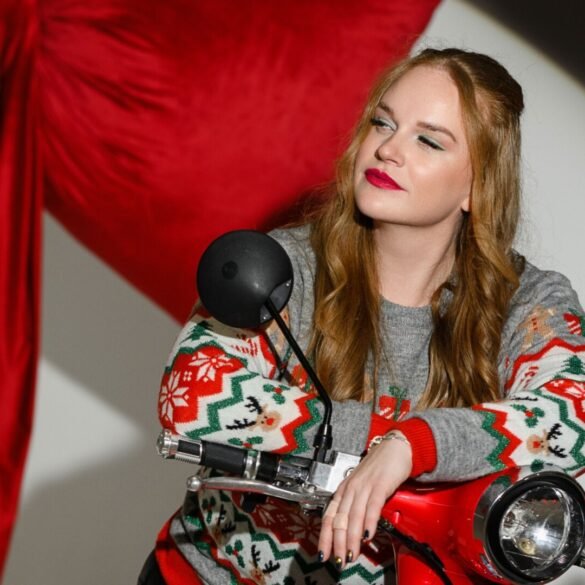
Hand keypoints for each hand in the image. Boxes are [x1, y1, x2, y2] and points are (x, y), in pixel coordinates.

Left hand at [317, 433, 411, 569]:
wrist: (393, 447)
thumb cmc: (378, 468)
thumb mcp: (361, 487)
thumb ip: (356, 506)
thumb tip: (351, 531)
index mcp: (343, 490)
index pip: (329, 516)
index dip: (326, 536)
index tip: (324, 554)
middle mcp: (350, 488)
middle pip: (340, 520)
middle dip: (338, 543)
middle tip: (340, 561)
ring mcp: (364, 486)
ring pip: (353, 516)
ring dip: (352, 538)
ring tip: (352, 555)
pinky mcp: (379, 485)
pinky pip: (372, 506)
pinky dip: (369, 522)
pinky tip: (368, 535)